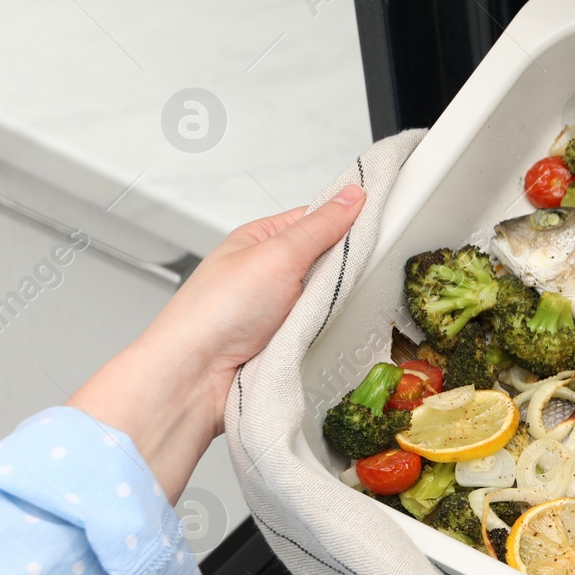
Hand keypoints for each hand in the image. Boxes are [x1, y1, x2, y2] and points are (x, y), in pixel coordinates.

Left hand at [71, 185, 365, 499]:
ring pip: (329, 300)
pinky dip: (330, 334)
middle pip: (327, 262)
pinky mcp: (287, 343)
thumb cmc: (214, 313)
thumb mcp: (277, 255)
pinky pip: (323, 331)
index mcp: (260, 241)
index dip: (347, 221)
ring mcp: (278, 311)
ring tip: (335, 310)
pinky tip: (332, 335)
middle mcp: (269, 274)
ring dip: (337, 307)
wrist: (196, 379)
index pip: (316, 219)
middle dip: (345, 271)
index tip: (379, 224)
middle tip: (356, 275)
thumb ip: (319, 226)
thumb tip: (350, 195)